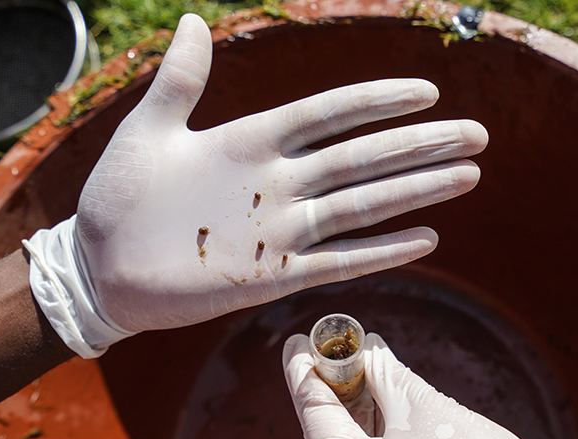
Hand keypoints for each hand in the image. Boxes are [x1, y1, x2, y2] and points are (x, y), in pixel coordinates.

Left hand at [23, 13, 486, 356]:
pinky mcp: (271, 274)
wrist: (101, 266)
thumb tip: (196, 20)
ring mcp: (279, 230)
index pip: (328, 114)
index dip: (376, 101)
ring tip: (466, 175)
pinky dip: (381, 252)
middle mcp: (277, 184)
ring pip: (361, 206)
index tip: (427, 92)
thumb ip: (181, 80)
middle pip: (362, 158)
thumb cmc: (119, 197)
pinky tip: (426, 239)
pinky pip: (338, 260)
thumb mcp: (149, 130)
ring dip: (415, 191)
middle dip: (419, 145)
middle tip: (476, 135)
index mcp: (251, 143)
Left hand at [282, 333, 577, 438]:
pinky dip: (371, 419)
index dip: (303, 370)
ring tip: (352, 358)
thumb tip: (366, 347)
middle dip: (329, 382)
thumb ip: (384, 373)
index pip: (313, 412)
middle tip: (325, 344)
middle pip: (327, 427)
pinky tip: (375, 387)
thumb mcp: (420, 408)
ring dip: (352, 398)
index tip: (298, 340)